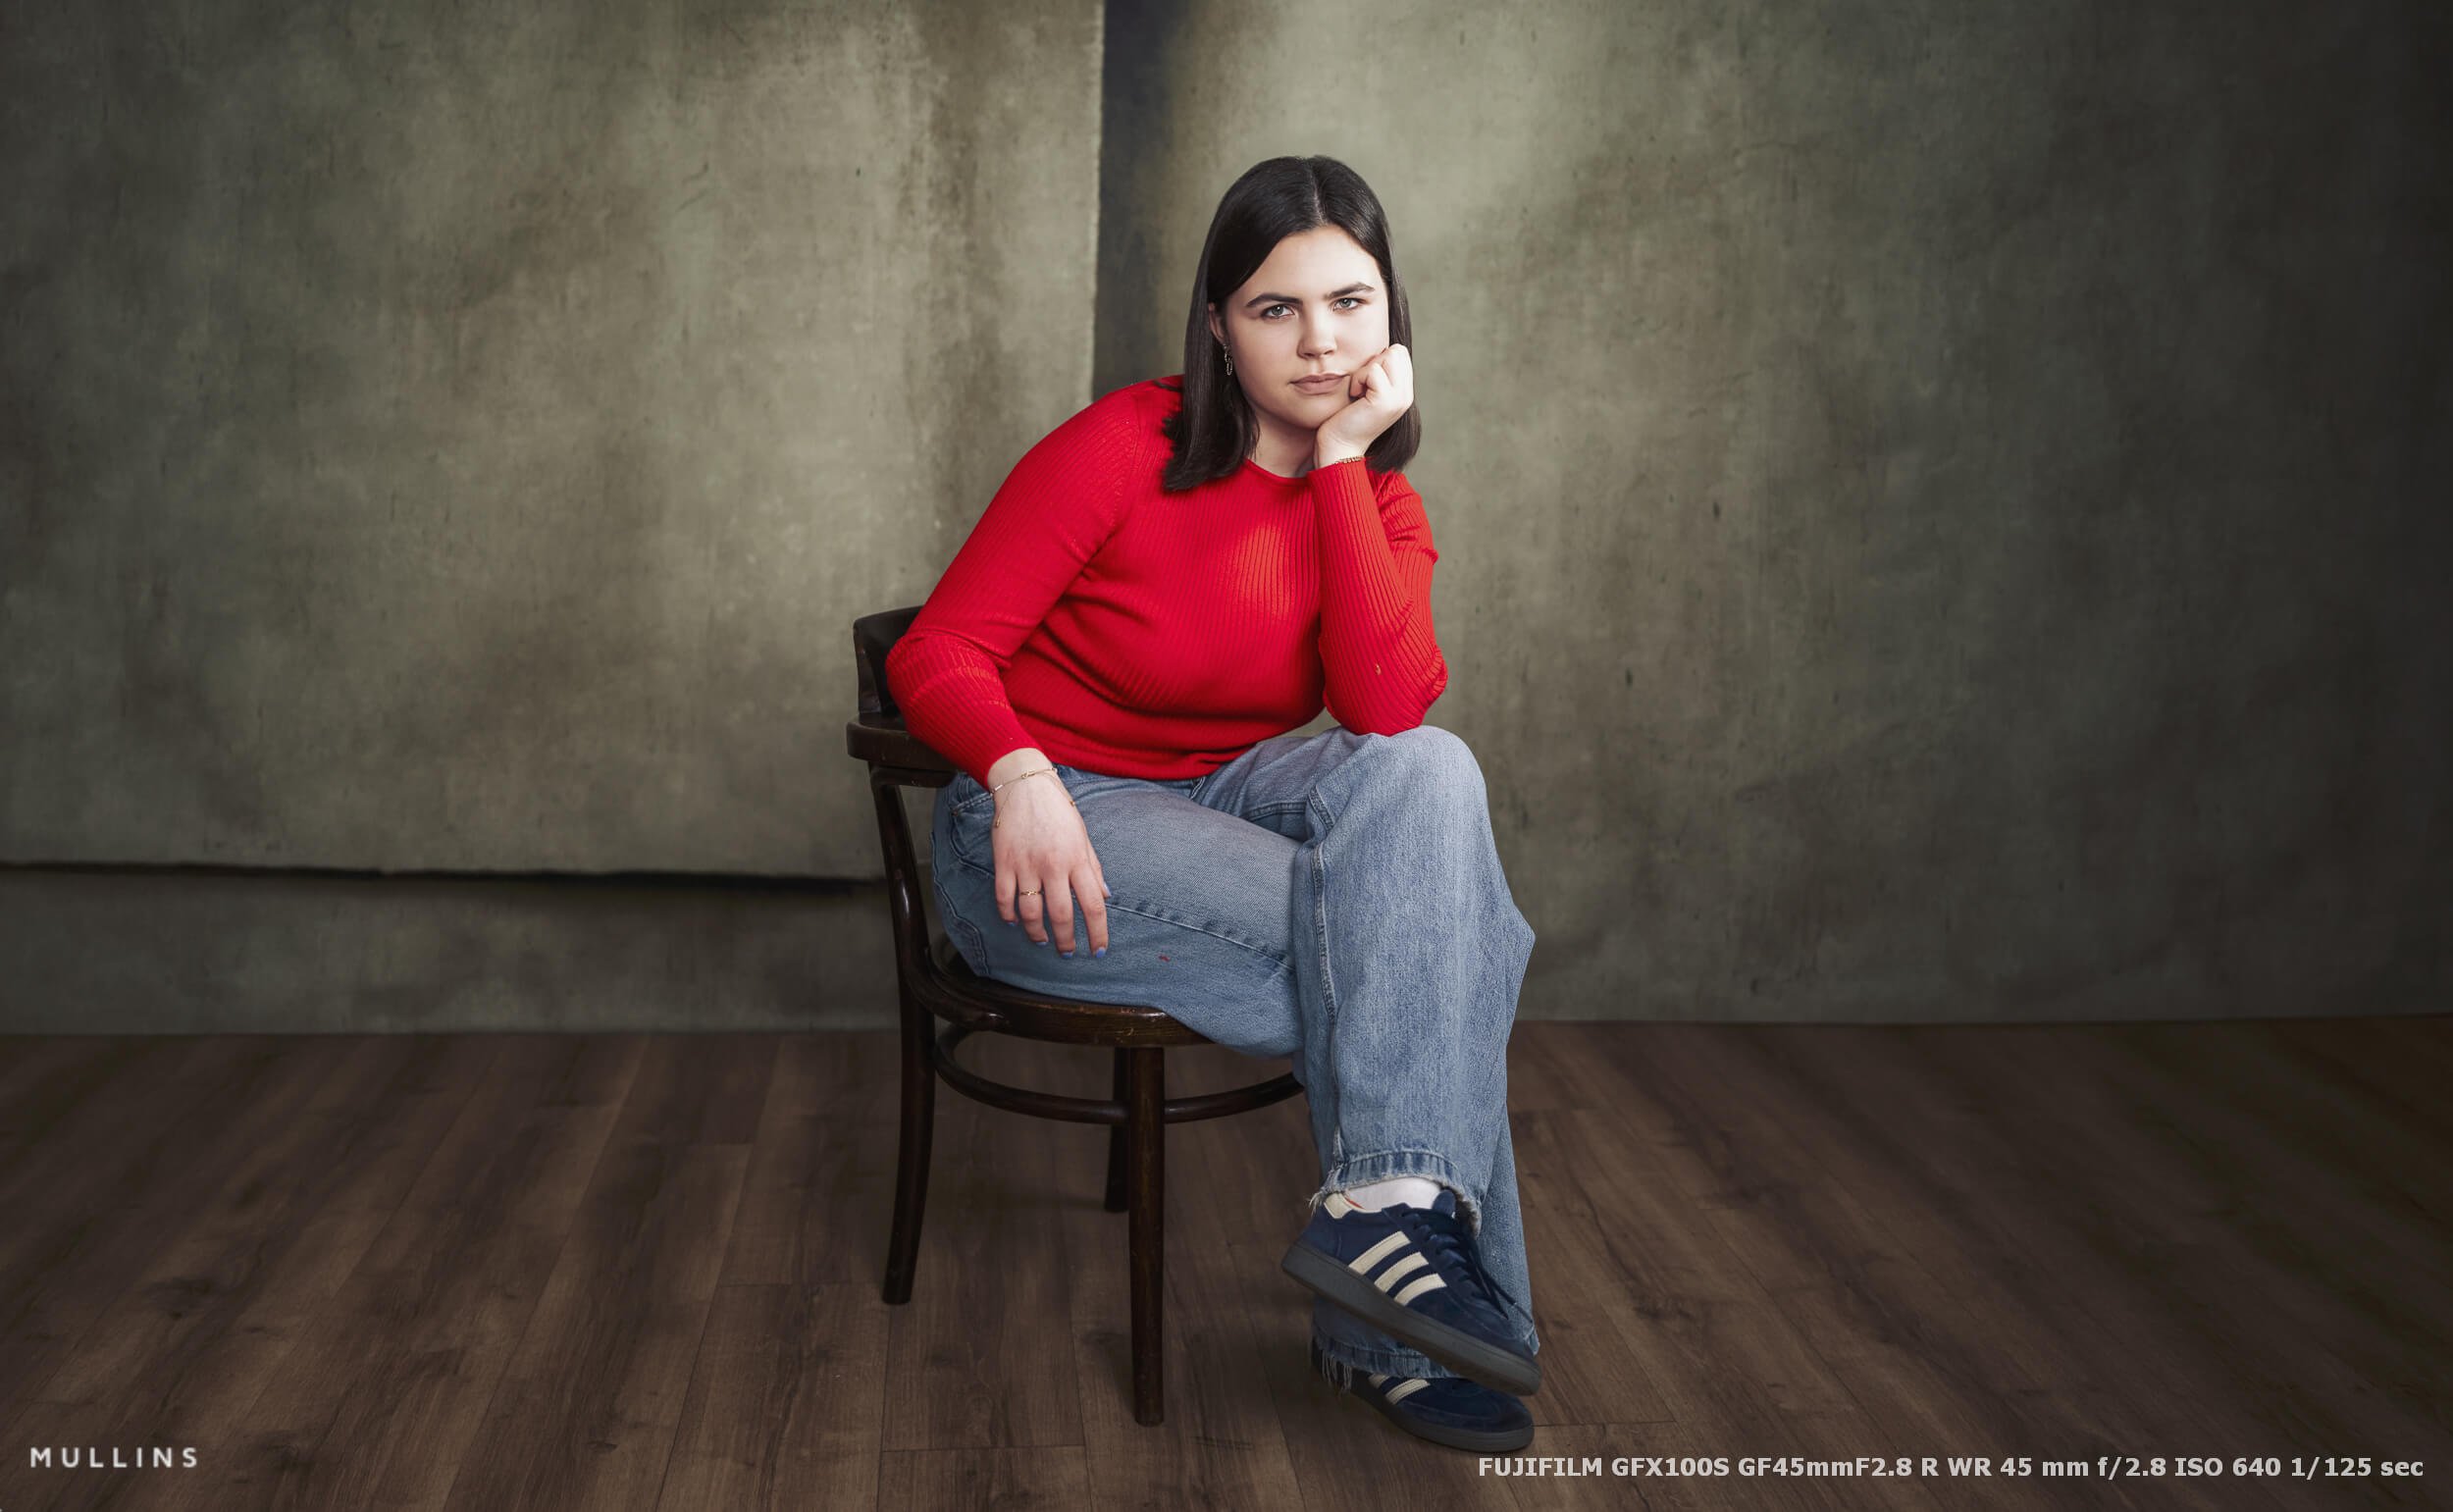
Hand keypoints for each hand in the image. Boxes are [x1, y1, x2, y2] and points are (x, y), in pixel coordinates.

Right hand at [989, 771, 1110, 955]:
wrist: (1025, 785)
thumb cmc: (1058, 810)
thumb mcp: (1083, 836)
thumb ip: (1094, 868)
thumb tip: (1106, 896)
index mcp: (1077, 859)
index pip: (1094, 905)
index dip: (1098, 932)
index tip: (1098, 950)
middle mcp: (1053, 865)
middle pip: (1062, 914)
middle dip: (1066, 940)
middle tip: (1067, 952)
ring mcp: (1026, 864)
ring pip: (1031, 912)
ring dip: (1037, 933)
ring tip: (1042, 940)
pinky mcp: (1004, 861)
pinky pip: (1004, 898)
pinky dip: (1009, 915)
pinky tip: (1015, 922)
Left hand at [1313, 342, 1412, 462]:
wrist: (1339, 448)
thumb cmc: (1345, 418)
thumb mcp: (1366, 392)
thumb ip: (1378, 373)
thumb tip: (1379, 348)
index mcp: (1404, 392)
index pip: (1400, 352)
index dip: (1378, 361)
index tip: (1366, 384)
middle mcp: (1406, 395)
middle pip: (1396, 351)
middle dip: (1373, 363)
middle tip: (1361, 387)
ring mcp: (1399, 398)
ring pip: (1387, 356)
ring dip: (1365, 371)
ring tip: (1358, 393)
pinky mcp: (1386, 400)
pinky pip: (1373, 370)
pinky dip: (1358, 380)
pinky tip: (1354, 396)